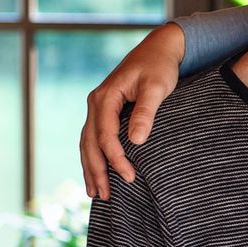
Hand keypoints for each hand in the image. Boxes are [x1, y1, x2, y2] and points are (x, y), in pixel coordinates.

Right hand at [80, 22, 185, 199]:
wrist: (158, 49)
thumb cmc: (159, 67)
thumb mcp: (156, 87)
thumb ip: (146, 112)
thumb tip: (136, 141)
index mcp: (105, 98)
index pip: (105, 136)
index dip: (116, 159)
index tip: (130, 177)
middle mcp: (96, 103)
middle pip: (90, 143)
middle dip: (96, 171)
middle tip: (105, 197)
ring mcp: (98, 108)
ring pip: (88, 143)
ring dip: (91, 168)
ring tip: (95, 193)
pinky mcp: (105, 112)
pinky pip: (94, 138)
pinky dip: (94, 157)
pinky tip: (97, 173)